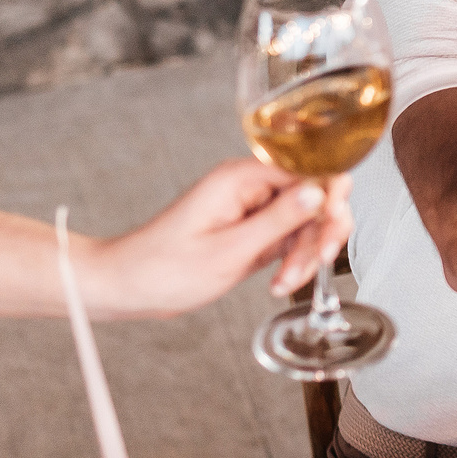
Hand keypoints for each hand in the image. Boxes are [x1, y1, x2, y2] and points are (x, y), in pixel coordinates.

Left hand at [91, 162, 352, 314]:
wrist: (128, 286)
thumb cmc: (163, 269)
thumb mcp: (228, 250)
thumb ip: (280, 220)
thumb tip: (320, 192)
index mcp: (242, 178)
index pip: (311, 171)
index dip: (328, 203)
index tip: (327, 237)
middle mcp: (252, 186)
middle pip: (317, 195)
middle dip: (320, 233)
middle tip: (313, 264)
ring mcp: (255, 207)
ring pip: (309, 220)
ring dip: (307, 253)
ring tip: (285, 281)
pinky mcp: (254, 228)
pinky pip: (292, 237)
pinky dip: (294, 261)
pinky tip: (279, 281)